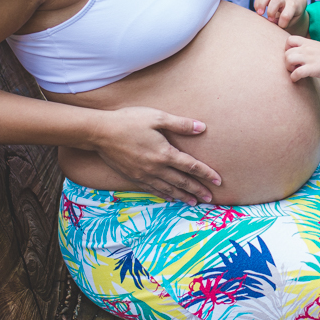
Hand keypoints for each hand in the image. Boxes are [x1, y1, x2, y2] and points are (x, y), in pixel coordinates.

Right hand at [92, 106, 220, 205]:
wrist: (100, 133)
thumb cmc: (129, 121)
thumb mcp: (157, 117)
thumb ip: (180, 124)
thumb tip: (201, 128)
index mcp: (164, 153)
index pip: (191, 166)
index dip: (206, 174)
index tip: (218, 181)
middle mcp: (156, 168)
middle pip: (182, 182)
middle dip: (197, 190)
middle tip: (210, 199)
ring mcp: (144, 175)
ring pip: (168, 189)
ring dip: (182, 196)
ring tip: (193, 202)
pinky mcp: (133, 177)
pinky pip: (152, 190)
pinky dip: (164, 195)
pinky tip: (169, 198)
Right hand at [254, 0, 306, 28]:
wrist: (295, 0)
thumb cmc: (294, 14)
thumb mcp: (294, 20)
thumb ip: (284, 23)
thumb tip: (272, 24)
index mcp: (293, 6)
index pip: (286, 15)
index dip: (282, 23)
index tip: (281, 26)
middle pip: (277, 1)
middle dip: (271, 11)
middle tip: (270, 20)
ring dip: (261, 4)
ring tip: (260, 14)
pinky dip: (257, 3)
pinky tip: (257, 11)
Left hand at [284, 35, 319, 81]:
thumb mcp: (318, 47)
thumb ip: (308, 50)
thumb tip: (299, 57)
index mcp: (308, 42)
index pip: (289, 40)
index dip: (287, 48)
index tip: (292, 56)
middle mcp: (307, 49)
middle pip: (286, 52)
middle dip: (286, 61)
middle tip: (293, 67)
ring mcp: (309, 58)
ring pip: (288, 60)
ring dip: (288, 68)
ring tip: (294, 72)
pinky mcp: (312, 68)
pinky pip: (296, 73)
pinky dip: (294, 77)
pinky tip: (297, 79)